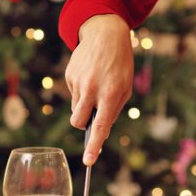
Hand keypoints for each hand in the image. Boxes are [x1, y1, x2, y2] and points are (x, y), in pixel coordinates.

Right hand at [65, 14, 132, 165]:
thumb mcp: (125, 87)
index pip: (100, 127)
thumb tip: (100, 130)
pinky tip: (89, 75)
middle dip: (83, 124)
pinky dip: (80, 90)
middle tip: (92, 115)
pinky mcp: (69, 75)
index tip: (88, 162)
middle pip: (78, 122)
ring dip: (83, 105)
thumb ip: (113, 110)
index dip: (94, 146)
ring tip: (95, 87)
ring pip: (75, 108)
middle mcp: (92, 89)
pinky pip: (73, 93)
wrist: (105, 33)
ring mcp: (78, 82)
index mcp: (111, 94)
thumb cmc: (120, 64)